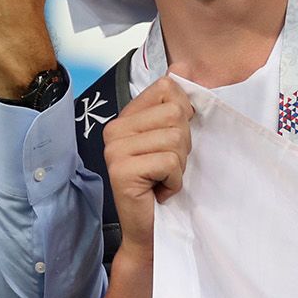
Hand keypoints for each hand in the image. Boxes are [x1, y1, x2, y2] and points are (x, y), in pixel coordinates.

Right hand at [102, 77, 193, 258]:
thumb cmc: (162, 185)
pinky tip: (158, 191)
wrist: (151, 232)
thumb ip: (175, 102)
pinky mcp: (121, 170)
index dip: (183, 114)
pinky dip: (174, 181)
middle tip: (166, 167)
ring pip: (175, 138)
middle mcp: (113, 130)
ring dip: (179, 165)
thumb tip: (183, 65)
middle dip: (184, 144)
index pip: (167, 88)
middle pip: (175, 113)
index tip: (172, 142)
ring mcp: (114, 150)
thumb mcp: (173, 139)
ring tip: (162, 179)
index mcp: (124, 118)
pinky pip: (169, 161)